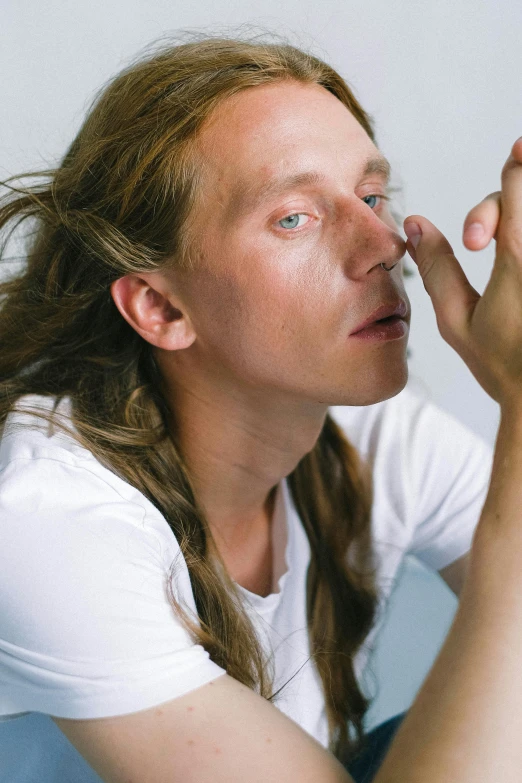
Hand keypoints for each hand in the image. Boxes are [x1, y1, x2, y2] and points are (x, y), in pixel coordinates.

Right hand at [404, 136, 521, 408]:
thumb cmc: (499, 365)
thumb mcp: (455, 320)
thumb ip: (435, 266)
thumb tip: (415, 222)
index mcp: (516, 259)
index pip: (517, 190)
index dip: (516, 167)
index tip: (518, 149)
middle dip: (511, 200)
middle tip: (478, 240)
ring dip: (517, 218)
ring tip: (489, 242)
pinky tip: (510, 262)